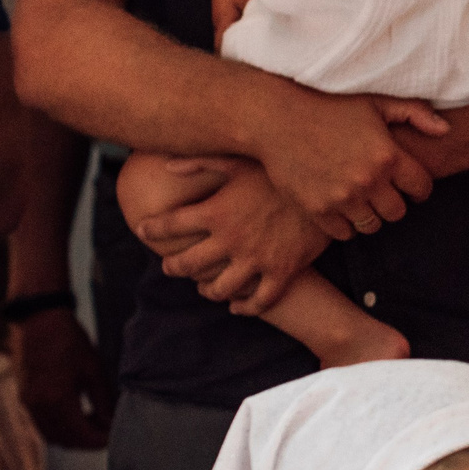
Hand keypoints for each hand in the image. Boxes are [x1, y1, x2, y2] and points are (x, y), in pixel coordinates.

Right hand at [12, 306, 112, 447]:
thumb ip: (103, 402)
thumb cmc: (69, 340)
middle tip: (106, 430)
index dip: (100, 441)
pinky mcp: (24, 398)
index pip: (81, 436)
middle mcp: (38, 406)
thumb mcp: (94, 370)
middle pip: (66, 441)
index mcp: (57, 400)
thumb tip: (111, 423)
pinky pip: (42, 424)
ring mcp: (28, 403)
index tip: (114, 436)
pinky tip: (76, 414)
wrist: (38, 320)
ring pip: (52, 436)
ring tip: (93, 421)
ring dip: (73, 436)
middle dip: (88, 441)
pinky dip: (60, 427)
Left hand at [130, 157, 329, 314]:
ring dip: (207, 291)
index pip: (171, 225)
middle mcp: (232, 240)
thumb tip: (167, 165)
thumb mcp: (239, 161)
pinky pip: (259, 301)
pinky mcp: (282, 273)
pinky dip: (245, 308)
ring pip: (220, 289)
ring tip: (204, 288)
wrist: (326, 189)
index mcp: (218, 212)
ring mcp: (256, 260)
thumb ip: (201, 162)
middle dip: (173, 266)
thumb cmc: (279, 172)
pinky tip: (238, 306)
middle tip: (169, 265)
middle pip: (188, 264)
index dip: (152, 229)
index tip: (142, 229)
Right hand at [256, 90, 439, 238]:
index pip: (422, 189)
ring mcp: (342, 198)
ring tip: (360, 198)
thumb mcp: (374, 102)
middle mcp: (368, 180)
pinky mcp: (318, 210)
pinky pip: (344, 234)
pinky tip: (340, 205)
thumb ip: (414, 113)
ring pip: (372, 226)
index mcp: (388, 155)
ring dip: (369, 215)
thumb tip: (446, 130)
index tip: (408, 184)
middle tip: (382, 192)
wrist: (276, 118)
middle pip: (398, 213)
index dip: (418, 188)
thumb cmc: (328, 105)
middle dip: (394, 203)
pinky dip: (345, 224)